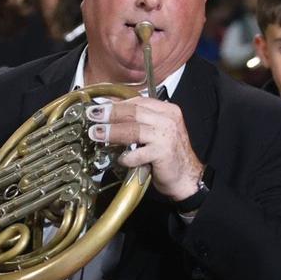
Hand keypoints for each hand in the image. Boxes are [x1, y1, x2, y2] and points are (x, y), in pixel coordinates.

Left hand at [87, 96, 203, 200]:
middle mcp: (168, 120)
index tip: (100, 106)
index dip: (117, 103)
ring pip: (134, 129)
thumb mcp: (157, 132)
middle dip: (110, 113)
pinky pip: (138, 153)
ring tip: (96, 133)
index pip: (139, 101)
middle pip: (134, 111)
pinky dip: (127, 156)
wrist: (187, 177)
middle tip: (93, 115)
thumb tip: (112, 115)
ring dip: (112, 131)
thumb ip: (140, 122)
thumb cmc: (169, 155)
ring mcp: (166, 136)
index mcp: (167, 111)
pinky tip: (120, 159)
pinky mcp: (163, 153)